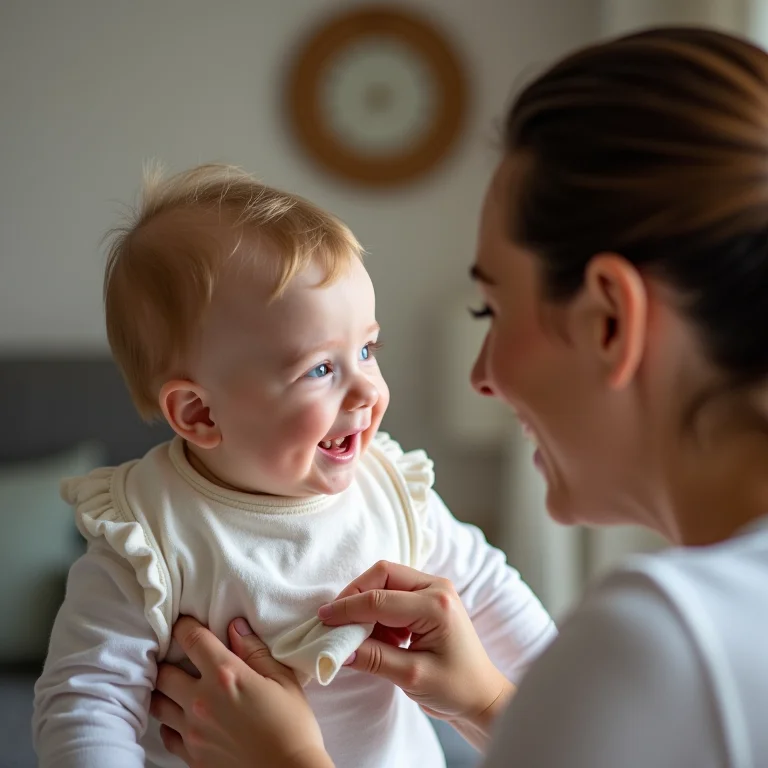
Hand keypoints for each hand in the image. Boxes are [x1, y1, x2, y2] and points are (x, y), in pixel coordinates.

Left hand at [151, 616, 333, 767]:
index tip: (185, 621)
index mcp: (226, 675)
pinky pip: (166, 734)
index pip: (191, 639)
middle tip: (178, 656)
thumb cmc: (293, 726)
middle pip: (163, 672)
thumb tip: (234, 627)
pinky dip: (170, 722)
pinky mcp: (192, 756)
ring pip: (158, 703)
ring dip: (165, 691)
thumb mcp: (283, 680)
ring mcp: (193, 731)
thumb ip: (255, 651)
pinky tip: (183, 717)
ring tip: (177, 685)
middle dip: (168, 659)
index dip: (184, 625)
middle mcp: (202, 701)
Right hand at [318, 561, 513, 746]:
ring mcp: (433, 590)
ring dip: (365, 604)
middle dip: (355, 595)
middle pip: (382, 574)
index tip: (323, 621)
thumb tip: (338, 649)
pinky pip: (392, 593)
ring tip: (357, 635)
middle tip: (336, 622)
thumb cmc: (456, 689)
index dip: (347, 609)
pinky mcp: (427, 599)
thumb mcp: (412, 676)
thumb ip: (374, 658)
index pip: (379, 599)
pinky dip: (377, 611)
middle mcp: (436, 588)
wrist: (483, 697)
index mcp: (436, 604)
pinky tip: (376, 637)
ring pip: (385, 581)